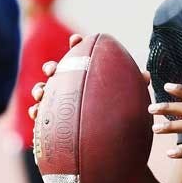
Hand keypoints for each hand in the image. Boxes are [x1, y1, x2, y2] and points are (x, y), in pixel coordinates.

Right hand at [27, 35, 151, 120]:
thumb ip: (135, 86)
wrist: (111, 143)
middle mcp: (71, 87)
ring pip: (45, 92)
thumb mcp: (129, 99)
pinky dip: (36, 113)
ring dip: (40, 89)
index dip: (76, 45)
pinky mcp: (54, 121)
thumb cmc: (120, 115)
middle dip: (51, 67)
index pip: (80, 57)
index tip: (76, 40)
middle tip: (52, 69)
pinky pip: (41, 116)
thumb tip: (145, 76)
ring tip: (41, 93)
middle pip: (57, 72)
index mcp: (87, 76)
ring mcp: (61, 103)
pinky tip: (35, 114)